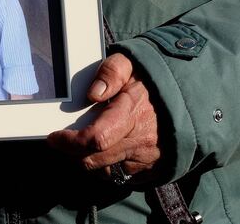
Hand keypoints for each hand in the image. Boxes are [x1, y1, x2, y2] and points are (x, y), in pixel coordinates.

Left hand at [47, 53, 160, 183]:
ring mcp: (146, 158)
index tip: (55, 137)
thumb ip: (111, 73)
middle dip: (72, 152)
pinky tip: (103, 149)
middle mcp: (140, 141)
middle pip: (94, 159)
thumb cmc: (149, 80)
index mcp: (132, 114)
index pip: (96, 138)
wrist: (184, 96)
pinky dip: (105, 165)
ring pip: (104, 171)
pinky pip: (119, 175)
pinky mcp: (150, 168)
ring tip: (83, 142)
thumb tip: (93, 92)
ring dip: (88, 159)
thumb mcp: (129, 64)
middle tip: (62, 140)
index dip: (70, 142)